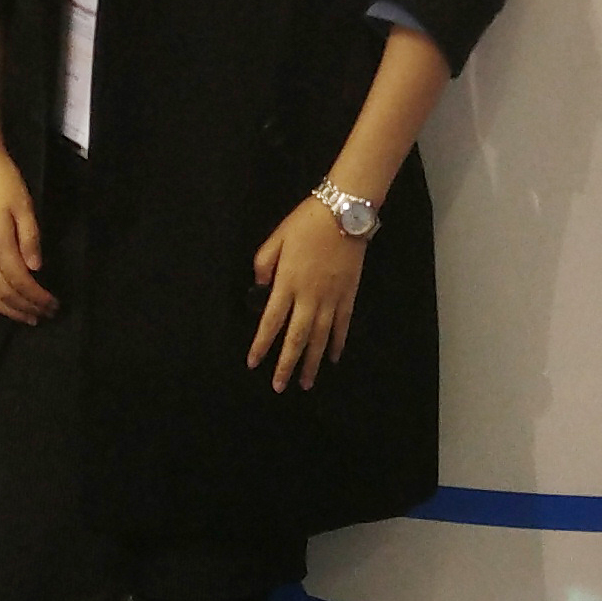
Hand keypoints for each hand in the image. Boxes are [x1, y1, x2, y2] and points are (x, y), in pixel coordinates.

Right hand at [0, 146, 54, 323]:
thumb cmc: (6, 183)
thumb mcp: (25, 207)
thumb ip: (31, 239)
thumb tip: (36, 269)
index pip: (20, 281)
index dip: (37, 297)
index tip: (53, 304)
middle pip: (4, 292)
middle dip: (26, 307)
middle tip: (45, 315)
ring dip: (7, 310)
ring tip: (26, 318)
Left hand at [249, 195, 373, 389]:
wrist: (344, 213)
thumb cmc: (306, 223)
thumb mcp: (276, 238)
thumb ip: (263, 263)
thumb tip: (259, 286)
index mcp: (287, 283)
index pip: (271, 322)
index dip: (261, 344)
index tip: (253, 363)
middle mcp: (308, 296)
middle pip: (296, 338)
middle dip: (286, 365)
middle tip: (280, 387)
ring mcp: (331, 298)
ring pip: (319, 338)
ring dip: (311, 362)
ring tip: (305, 383)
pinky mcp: (348, 295)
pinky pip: (342, 325)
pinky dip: (337, 344)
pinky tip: (332, 358)